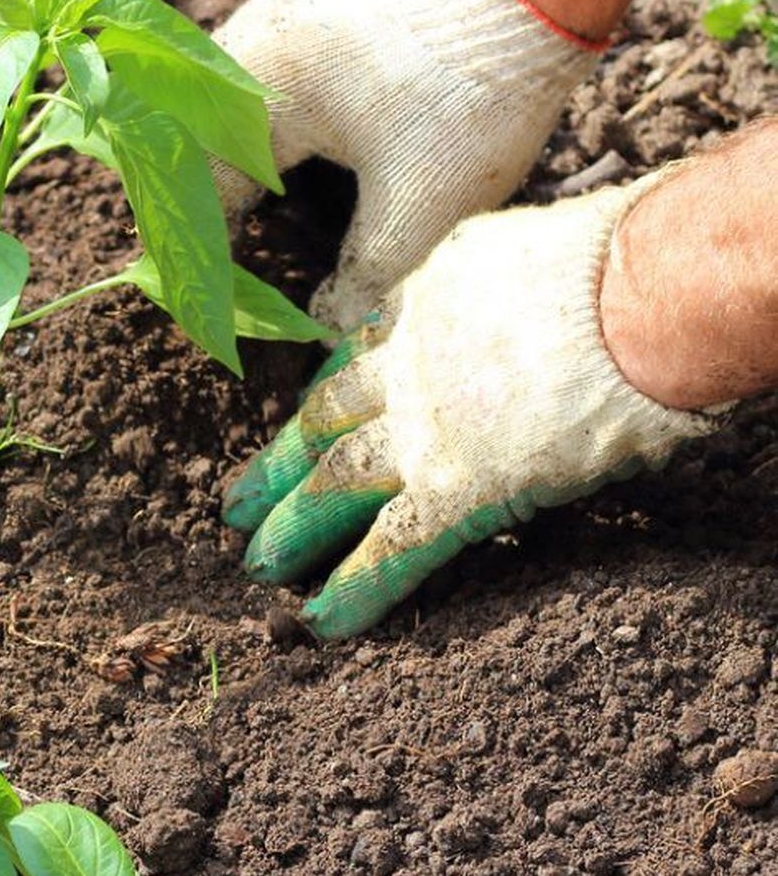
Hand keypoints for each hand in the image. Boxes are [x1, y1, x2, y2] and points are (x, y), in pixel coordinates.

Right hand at [213, 0, 597, 329]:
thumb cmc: (476, 98)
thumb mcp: (419, 210)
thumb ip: (362, 276)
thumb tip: (328, 328)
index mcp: (264, 91)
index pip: (208, 183)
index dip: (208, 245)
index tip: (215, 292)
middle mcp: (258, 38)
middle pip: (197, 133)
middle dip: (206, 198)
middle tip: (218, 254)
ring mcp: (288, 7)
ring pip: (223, 94)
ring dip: (226, 153)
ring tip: (239, 210)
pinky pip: (259, 64)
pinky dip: (256, 115)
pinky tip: (281, 147)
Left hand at [222, 181, 724, 638]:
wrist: (639, 294)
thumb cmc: (620, 263)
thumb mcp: (539, 254)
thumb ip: (514, 292)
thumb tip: (540, 312)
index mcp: (431, 300)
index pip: (364, 353)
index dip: (329, 392)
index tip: (305, 415)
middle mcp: (412, 362)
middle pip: (327, 418)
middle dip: (280, 463)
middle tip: (237, 502)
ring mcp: (426, 426)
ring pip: (337, 481)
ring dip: (294, 525)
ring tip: (255, 565)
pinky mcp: (458, 486)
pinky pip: (396, 545)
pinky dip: (357, 586)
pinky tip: (321, 620)